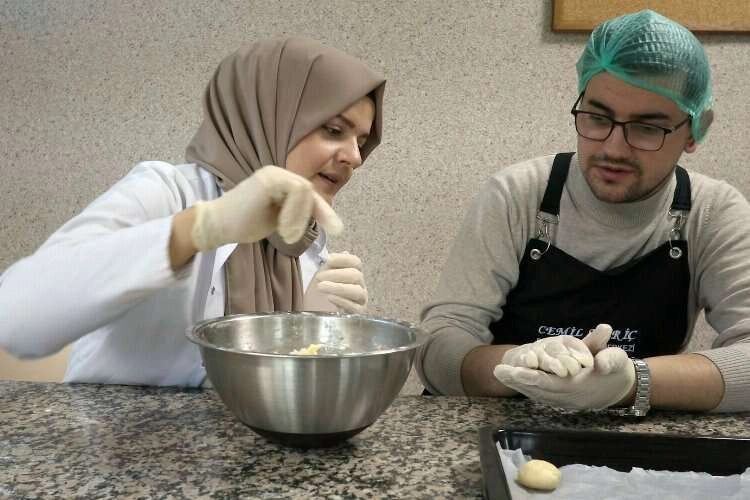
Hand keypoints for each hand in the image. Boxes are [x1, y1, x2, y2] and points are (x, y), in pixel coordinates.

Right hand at [191, 165, 342, 250]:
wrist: (216, 225)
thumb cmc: (243, 224)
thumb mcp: (278, 220)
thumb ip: (295, 214)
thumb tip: (317, 216)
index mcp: (279, 182)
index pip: (308, 194)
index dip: (323, 211)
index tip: (336, 228)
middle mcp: (277, 173)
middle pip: (310, 191)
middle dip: (321, 212)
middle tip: (321, 232)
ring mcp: (272, 174)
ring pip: (305, 191)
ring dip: (301, 217)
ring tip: (287, 235)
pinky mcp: (268, 179)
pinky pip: (296, 191)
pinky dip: (295, 213)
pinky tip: (283, 228)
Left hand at [303, 253, 367, 313]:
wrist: (315, 310)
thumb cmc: (319, 290)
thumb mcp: (320, 276)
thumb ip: (326, 265)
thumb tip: (328, 255)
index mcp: (353, 272)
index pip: (355, 262)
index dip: (342, 259)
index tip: (327, 260)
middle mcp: (359, 284)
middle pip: (356, 275)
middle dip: (336, 275)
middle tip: (319, 277)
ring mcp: (360, 299)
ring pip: (357, 291)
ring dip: (338, 288)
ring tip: (321, 287)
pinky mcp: (357, 312)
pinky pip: (354, 307)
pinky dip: (342, 301)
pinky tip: (329, 297)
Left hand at [493, 327, 634, 409]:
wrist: (620, 387)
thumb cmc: (616, 369)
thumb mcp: (617, 360)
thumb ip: (610, 360)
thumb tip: (602, 361)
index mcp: (579, 387)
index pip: (551, 383)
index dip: (532, 378)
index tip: (515, 371)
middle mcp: (568, 397)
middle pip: (538, 390)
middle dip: (517, 381)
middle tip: (497, 370)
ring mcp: (563, 400)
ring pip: (535, 393)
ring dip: (516, 384)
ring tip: (498, 373)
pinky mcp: (559, 399)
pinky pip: (538, 394)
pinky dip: (524, 386)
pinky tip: (510, 378)